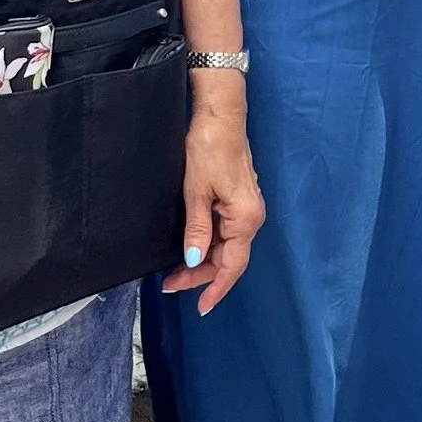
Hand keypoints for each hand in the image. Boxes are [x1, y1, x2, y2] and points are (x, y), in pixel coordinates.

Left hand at [166, 78, 261, 314]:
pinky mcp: (237, 199)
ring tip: (176, 272)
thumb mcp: (196, 192)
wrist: (219, 114)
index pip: (233, 265)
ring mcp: (245, 207)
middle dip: (201, 276)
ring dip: (204, 261)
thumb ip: (197, 229)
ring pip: (226, 246)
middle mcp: (251, 216)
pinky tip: (192, 247)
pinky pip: (226, 231)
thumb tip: (194, 260)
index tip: (201, 307)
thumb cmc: (209, 147)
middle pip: (229, 259)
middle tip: (170, 284)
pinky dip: (209, 244)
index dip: (215, 288)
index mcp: (245, 217)